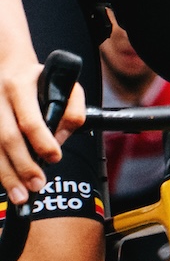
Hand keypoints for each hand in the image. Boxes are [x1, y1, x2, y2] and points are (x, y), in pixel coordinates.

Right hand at [0, 51, 81, 205]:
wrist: (5, 65)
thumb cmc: (38, 78)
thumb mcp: (64, 83)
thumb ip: (72, 108)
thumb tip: (61, 138)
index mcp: (20, 87)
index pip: (30, 119)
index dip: (42, 141)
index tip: (54, 158)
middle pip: (7, 139)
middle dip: (23, 166)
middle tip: (37, 185)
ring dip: (6, 176)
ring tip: (20, 195)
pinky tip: (6, 183)